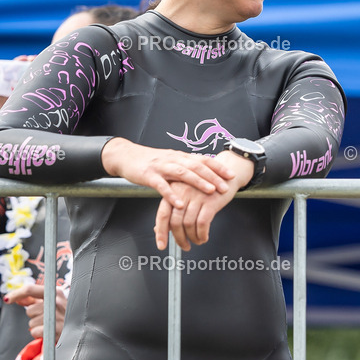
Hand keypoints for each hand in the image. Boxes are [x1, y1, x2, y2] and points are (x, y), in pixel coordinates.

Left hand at [4, 282, 66, 342]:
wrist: (80, 328)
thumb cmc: (61, 314)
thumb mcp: (50, 303)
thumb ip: (32, 299)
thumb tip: (15, 298)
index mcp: (55, 292)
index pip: (30, 289)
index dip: (16, 294)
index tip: (7, 299)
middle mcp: (57, 302)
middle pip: (29, 310)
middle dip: (34, 316)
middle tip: (46, 317)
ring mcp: (58, 316)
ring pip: (31, 322)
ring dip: (37, 326)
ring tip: (49, 324)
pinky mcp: (56, 330)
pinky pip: (34, 332)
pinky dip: (39, 334)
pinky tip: (49, 332)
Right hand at [101, 138, 238, 211]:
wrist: (126, 156)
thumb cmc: (151, 161)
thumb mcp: (172, 160)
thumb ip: (187, 165)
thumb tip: (206, 170)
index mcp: (180, 156)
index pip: (203, 159)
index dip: (218, 167)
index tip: (232, 175)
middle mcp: (174, 159)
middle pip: (197, 166)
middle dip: (213, 176)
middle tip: (226, 187)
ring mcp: (161, 167)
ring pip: (183, 173)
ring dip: (198, 182)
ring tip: (210, 191)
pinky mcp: (149, 175)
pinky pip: (161, 185)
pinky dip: (171, 194)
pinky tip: (180, 203)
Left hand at [154, 151, 254, 250]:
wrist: (226, 173)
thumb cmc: (204, 186)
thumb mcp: (185, 195)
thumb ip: (172, 210)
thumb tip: (158, 229)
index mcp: (173, 191)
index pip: (162, 214)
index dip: (161, 232)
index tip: (161, 245)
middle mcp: (183, 192)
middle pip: (175, 222)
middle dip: (179, 239)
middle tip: (185, 246)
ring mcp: (197, 196)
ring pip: (189, 224)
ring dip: (192, 238)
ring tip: (197, 241)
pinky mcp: (210, 201)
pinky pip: (202, 223)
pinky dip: (202, 234)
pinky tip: (204, 237)